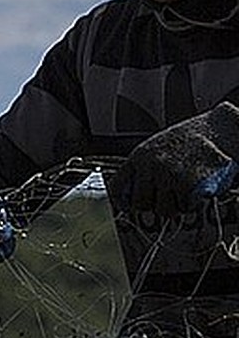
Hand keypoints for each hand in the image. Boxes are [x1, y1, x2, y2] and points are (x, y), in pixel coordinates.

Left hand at [110, 104, 238, 218]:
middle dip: (153, 206)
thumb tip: (130, 196)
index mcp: (139, 157)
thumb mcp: (156, 148)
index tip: (129, 206)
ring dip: (175, 206)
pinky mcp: (190, 184)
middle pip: (140, 204)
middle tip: (166, 198)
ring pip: (164, 210)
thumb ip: (143, 169)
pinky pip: (186, 207)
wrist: (220, 128)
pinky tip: (196, 189)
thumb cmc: (189, 140)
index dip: (122, 201)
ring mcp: (170, 176)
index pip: (117, 187)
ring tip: (184, 191)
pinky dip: (192, 203)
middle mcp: (151, 167)